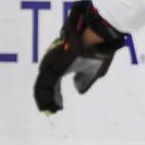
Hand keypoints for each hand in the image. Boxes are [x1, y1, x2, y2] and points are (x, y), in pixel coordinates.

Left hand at [33, 0, 126, 114]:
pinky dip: (47, 95)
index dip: (54, 96)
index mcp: (63, 61)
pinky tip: (53, 104)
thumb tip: (78, 91)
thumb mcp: (95, 68)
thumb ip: (86, 79)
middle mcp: (55, 60)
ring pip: (41, 84)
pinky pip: (45, 82)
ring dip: (44, 100)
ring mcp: (53, 60)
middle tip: (51, 112)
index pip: (52, 82)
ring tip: (50, 111)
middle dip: (46, 100)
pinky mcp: (55, 61)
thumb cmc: (101, 47)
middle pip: (44, 84)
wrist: (103, 32)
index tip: (59, 108)